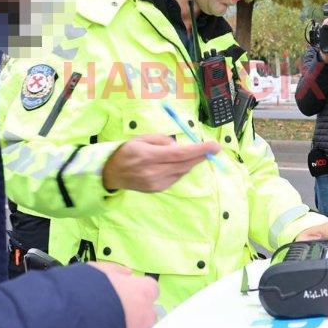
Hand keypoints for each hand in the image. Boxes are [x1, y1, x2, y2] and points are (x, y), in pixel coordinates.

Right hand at [88, 262, 158, 327]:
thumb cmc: (83, 294)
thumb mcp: (97, 271)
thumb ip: (116, 272)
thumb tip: (127, 275)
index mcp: (141, 293)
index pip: (150, 290)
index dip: (135, 292)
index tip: (122, 293)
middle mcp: (144, 319)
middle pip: (145, 316)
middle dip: (131, 315)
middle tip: (107, 314)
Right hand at [103, 134, 220, 192]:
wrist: (112, 173)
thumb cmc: (128, 151)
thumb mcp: (142, 138)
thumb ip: (162, 140)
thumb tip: (180, 146)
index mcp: (148, 155)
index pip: (179, 153)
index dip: (199, 150)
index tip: (214, 146)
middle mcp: (153, 171)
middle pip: (184, 164)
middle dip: (201, 156)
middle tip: (212, 148)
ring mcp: (156, 183)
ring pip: (182, 172)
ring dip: (191, 162)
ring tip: (191, 153)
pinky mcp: (158, 189)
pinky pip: (176, 178)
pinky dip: (181, 169)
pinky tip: (177, 163)